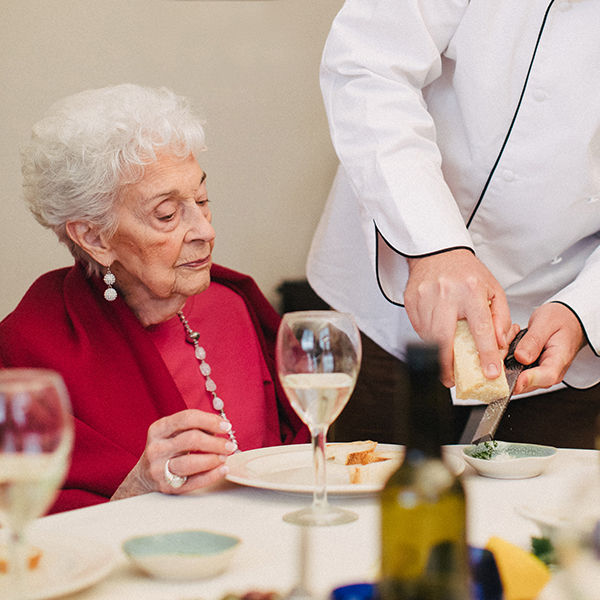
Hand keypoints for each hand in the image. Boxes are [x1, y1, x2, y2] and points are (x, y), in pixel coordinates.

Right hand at [111, 409, 235, 499]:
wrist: (143, 476)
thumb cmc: (166, 449)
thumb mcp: (172, 433)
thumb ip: (193, 427)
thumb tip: (222, 426)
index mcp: (159, 429)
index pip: (187, 418)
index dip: (210, 420)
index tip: (226, 426)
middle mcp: (157, 448)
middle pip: (191, 439)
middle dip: (215, 442)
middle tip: (230, 445)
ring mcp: (159, 468)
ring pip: (191, 462)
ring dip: (213, 458)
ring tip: (225, 457)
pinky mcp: (167, 486)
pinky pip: (193, 482)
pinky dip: (212, 475)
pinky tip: (223, 469)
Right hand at [404, 249, 513, 386]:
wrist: (437, 252)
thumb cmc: (466, 272)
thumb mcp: (493, 290)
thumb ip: (499, 318)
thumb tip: (498, 344)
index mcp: (471, 290)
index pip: (481, 328)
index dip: (486, 354)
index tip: (490, 372)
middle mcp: (446, 293)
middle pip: (444, 338)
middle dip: (447, 364)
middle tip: (452, 379)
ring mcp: (424, 297)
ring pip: (428, 336)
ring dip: (436, 353)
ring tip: (444, 360)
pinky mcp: (411, 301)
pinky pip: (417, 328)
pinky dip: (426, 338)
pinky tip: (435, 337)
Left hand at [513, 303, 584, 394]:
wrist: (566, 322)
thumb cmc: (559, 320)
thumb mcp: (546, 322)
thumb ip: (534, 340)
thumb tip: (521, 357)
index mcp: (559, 360)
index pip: (547, 376)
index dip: (529, 379)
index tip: (515, 378)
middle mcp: (549, 373)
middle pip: (524, 382)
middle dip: (506, 367)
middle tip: (503, 344)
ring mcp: (538, 375)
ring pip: (513, 378)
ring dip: (504, 361)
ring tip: (510, 338)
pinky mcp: (529, 373)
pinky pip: (511, 372)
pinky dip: (504, 360)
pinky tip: (508, 344)